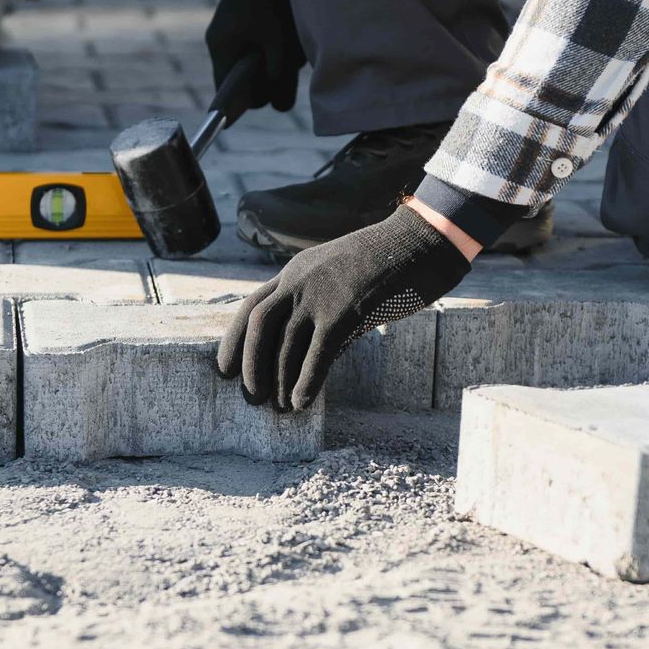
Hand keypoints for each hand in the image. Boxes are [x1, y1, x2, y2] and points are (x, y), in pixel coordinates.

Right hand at [206, 0, 305, 113]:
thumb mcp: (282, 46)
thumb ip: (279, 80)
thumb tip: (278, 108)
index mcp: (221, 47)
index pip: (225, 92)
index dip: (241, 105)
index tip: (250, 113)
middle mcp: (220, 39)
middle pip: (242, 80)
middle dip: (266, 79)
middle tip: (286, 62)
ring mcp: (230, 27)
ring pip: (253, 63)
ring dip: (273, 61)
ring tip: (288, 40)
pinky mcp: (243, 18)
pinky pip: (257, 45)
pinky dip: (273, 46)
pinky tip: (287, 29)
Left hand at [218, 205, 472, 411]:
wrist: (424, 240)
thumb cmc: (390, 262)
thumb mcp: (342, 277)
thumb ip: (322, 306)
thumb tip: (310, 351)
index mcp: (296, 270)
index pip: (252, 306)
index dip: (235, 340)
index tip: (225, 369)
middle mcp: (301, 280)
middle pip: (259, 325)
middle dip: (251, 365)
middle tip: (252, 397)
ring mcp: (322, 293)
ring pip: (285, 343)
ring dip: (278, 380)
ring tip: (280, 408)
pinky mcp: (346, 310)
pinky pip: (317, 353)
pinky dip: (306, 381)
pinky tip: (301, 402)